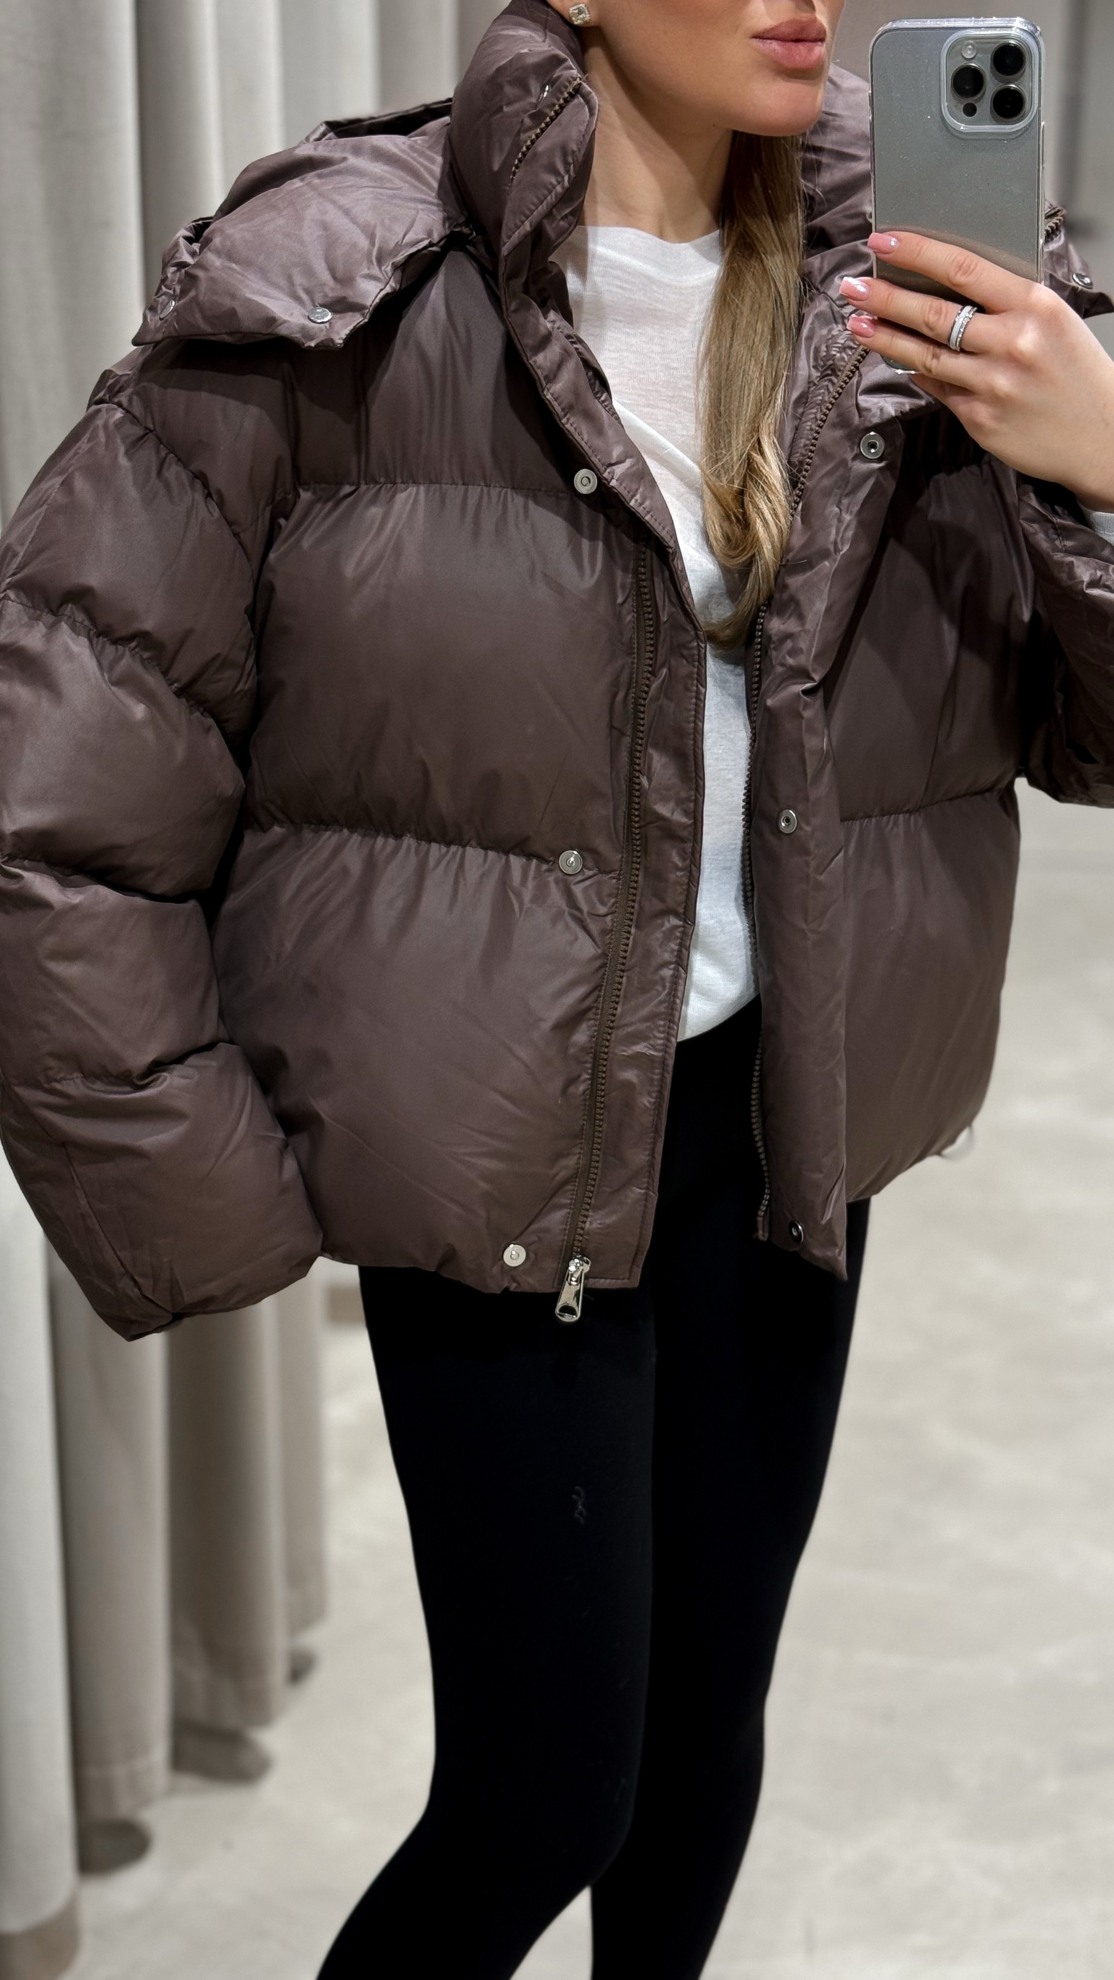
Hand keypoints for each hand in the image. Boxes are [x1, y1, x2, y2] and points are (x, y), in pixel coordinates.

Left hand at [838, 230, 1113, 511]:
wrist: (1102, 436)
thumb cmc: (1078, 374)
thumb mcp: (1054, 320)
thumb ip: (1006, 304)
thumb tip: (948, 288)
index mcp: (1033, 307)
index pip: (963, 269)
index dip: (917, 253)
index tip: (884, 241)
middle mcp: (1012, 343)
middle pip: (933, 313)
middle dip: (885, 297)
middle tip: (854, 286)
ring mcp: (993, 384)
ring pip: (924, 354)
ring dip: (885, 338)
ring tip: (858, 323)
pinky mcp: (980, 419)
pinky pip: (938, 389)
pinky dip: (916, 373)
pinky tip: (897, 362)